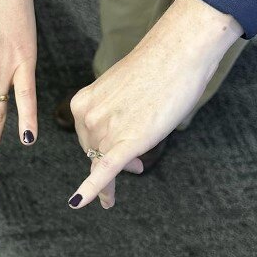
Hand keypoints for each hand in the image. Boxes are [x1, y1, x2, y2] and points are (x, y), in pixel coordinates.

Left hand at [69, 0, 243, 208]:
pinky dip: (93, 190)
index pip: (86, 136)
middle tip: (136, 163)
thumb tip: (125, 149)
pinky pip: (104, 171)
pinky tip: (78, 204)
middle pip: (95, 150)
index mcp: (83, 101)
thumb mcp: (125, 92)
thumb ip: (117, 117)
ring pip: (104, 163)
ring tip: (130, 177)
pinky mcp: (127, 141)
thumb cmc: (158, 69)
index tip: (119, 149)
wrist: (178, 53)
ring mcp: (106, 129)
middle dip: (111, 157)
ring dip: (118, 173)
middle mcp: (88, 116)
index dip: (101, 146)